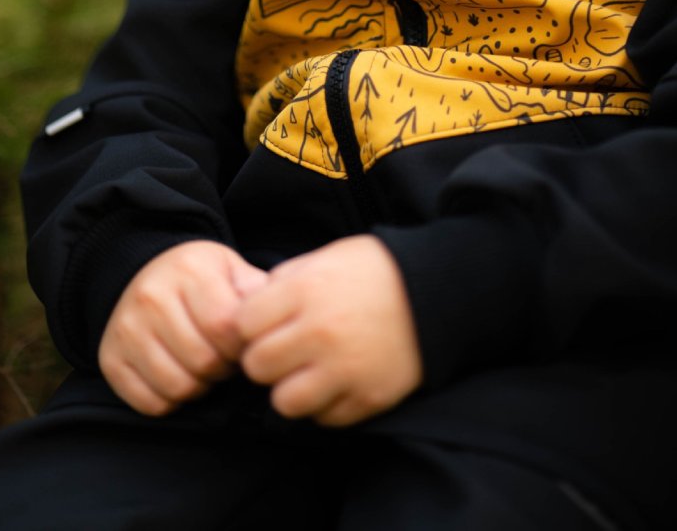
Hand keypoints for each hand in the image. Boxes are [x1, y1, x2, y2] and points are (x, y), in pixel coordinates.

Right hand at [99, 240, 265, 415]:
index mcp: (189, 271)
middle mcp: (152, 297)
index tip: (241, 344)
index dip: (241, 346)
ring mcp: (127, 329)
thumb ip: (255, 291)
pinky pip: (148, 403)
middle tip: (222, 357)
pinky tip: (177, 374)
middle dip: (222, 368)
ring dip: (198, 386)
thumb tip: (275, 321)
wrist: (145, 272)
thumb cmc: (197, 278)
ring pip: (177, 387)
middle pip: (203, 361)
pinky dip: (169, 400)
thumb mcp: (229, 269)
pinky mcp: (110, 358)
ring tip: (201, 366)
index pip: (224, 327)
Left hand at [237, 235, 422, 426]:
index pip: (242, 325)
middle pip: (257, 366)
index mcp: (304, 291)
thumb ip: (284, 280)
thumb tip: (250, 306)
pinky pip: (324, 419)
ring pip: (284, 402)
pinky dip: (325, 405)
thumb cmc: (374, 270)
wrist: (435, 291)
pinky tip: (335, 381)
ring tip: (306, 372)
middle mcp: (320, 332)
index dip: (247, 327)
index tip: (262, 326)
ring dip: (291, 389)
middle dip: (265, 359)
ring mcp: (345, 369)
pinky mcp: (368, 397)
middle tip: (283, 351)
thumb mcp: (325, 257)